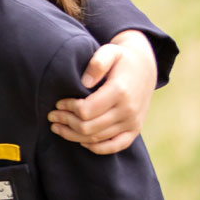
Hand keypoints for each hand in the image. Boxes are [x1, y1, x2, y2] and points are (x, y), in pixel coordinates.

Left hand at [50, 31, 155, 153]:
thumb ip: (97, 63)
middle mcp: (128, 110)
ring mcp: (132, 122)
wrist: (146, 68)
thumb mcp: (110, 51)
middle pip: (88, 127)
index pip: (86, 110)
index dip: (68, 108)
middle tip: (53, 116)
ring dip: (73, 135)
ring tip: (58, 127)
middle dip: (66, 123)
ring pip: (96, 139)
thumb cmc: (122, 59)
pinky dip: (96, 148)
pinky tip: (81, 141)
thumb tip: (84, 82)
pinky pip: (115, 146)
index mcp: (120, 92)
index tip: (58, 103)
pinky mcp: (134, 130)